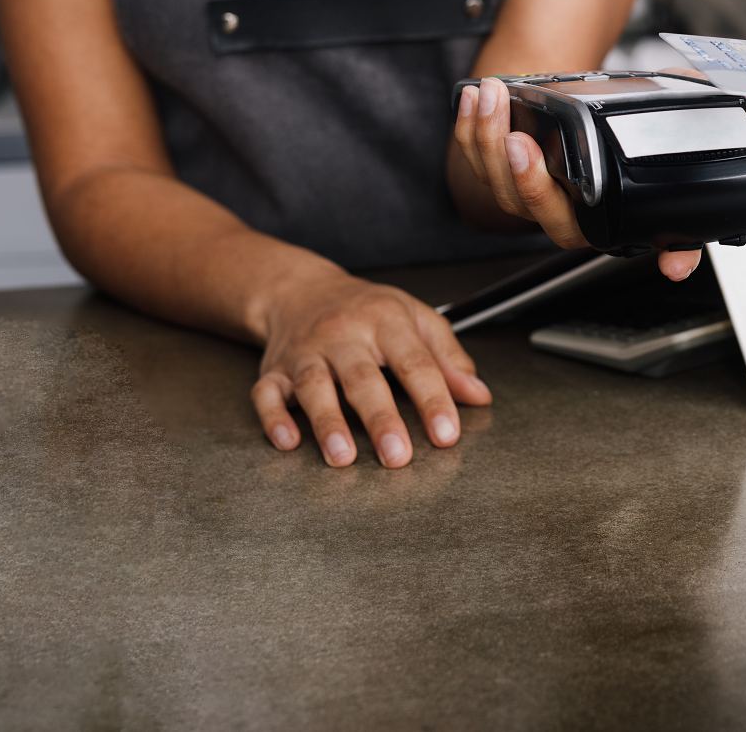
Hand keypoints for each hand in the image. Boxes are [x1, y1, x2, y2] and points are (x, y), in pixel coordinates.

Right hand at [250, 268, 489, 466]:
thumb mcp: (417, 318)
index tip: (447, 434)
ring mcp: (305, 352)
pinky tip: (288, 441)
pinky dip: (274, 418)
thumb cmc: (368, 309)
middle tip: (398, 456)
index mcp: (385, 321)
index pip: (415, 362)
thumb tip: (479, 395)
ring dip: (327, 423)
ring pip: (314, 386)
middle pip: (363, 378)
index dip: (433, 399)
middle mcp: (343, 335)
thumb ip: (449, 358)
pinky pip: (266, 393)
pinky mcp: (273, 370)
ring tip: (343, 456)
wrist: (301, 289)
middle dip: (381, 419)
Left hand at [452, 72, 745, 281]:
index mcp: (619, 213)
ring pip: (502, 189)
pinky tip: (478, 100)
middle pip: (549, 216)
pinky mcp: (496, 177)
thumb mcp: (664, 109)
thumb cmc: (609, 120)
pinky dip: (470, 131)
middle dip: (530, 182)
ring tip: (493, 99)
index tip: (675, 263)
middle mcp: (576, 216)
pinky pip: (475, 163)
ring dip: (489, 144)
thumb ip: (710, 102)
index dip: (671, 255)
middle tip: (524, 146)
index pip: (653, 243)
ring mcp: (532, 200)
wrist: (561, 109)